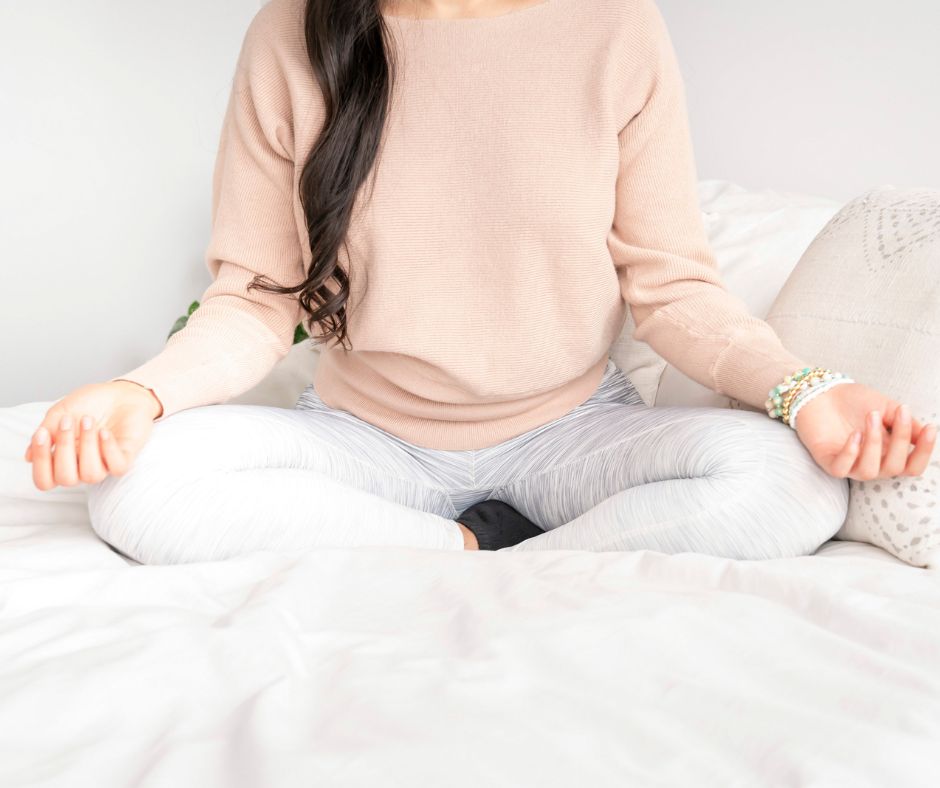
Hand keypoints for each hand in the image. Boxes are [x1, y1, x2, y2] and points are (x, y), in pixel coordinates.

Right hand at [23, 381, 162, 490]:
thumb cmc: (90, 403)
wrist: (120, 392)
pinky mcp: (125, 458)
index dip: (41, 462)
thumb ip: (46, 433)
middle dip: (64, 449)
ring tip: (88, 421)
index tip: (42, 434)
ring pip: (91, 475)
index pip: (45, 480)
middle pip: (66, 479)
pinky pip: (117, 467)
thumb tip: (28, 456)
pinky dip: (109, 449)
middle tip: (67, 421)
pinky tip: (105, 431)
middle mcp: (82, 466)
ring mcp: (104, 464)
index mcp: (63, 459)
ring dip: (88, 446)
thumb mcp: (61, 412)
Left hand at [794, 381, 936, 480]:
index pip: (912, 466)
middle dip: (900, 440)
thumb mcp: (887, 407)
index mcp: (888, 453)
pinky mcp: (827, 461)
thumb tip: (923, 433)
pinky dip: (850, 453)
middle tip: (898, 412)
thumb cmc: (854, 401)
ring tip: (872, 416)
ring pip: (869, 471)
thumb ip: (906, 422)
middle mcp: (870, 462)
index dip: (923, 452)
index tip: (930, 428)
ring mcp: (849, 464)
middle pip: (894, 468)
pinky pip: (841, 469)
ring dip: (874, 443)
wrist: (821, 390)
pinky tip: (854, 434)